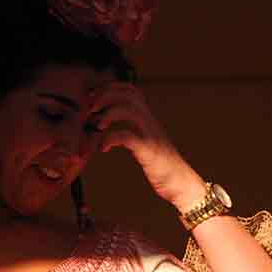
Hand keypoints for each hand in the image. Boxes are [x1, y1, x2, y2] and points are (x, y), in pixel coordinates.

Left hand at [89, 82, 206, 210]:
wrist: (181, 183)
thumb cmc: (161, 166)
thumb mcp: (146, 143)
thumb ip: (132, 132)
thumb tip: (107, 129)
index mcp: (148, 119)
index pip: (130, 90)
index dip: (110, 88)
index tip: (93, 98)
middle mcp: (150, 122)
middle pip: (128, 94)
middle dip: (105, 95)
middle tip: (90, 108)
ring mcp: (151, 135)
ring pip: (130, 109)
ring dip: (108, 113)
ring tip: (98, 125)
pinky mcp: (149, 151)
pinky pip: (128, 137)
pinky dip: (110, 139)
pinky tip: (104, 149)